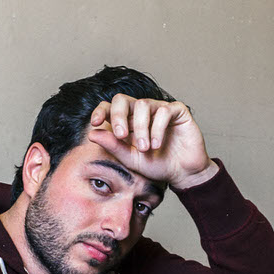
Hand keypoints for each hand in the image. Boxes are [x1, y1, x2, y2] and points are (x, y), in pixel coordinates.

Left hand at [87, 93, 218, 190]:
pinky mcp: (177, 111)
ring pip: (143, 105)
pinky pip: (164, 110)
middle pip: (122, 99)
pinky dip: (158, 128)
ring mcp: (159, 109)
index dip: (101, 111)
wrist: (181, 173)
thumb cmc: (156, 165)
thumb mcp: (131, 159)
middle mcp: (142, 112)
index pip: (110, 107)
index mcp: (127, 121)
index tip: (95, 123)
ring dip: (141, 127)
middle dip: (118, 116)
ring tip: (146, 148)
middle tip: (121, 136)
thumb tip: (92, 133)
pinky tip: (157, 144)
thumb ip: (113, 146)